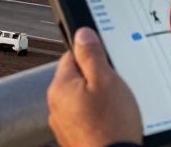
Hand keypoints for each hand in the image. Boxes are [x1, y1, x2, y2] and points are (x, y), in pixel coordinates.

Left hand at [47, 27, 142, 146]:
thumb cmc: (111, 125)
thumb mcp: (106, 80)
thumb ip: (92, 55)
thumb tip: (82, 34)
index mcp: (60, 87)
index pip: (71, 56)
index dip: (93, 58)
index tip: (106, 65)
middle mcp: (56, 106)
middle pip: (77, 79)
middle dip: (96, 80)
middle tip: (114, 89)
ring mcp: (63, 124)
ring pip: (82, 99)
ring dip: (96, 100)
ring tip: (114, 109)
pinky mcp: (72, 137)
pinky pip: (84, 118)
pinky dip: (96, 118)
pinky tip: (110, 122)